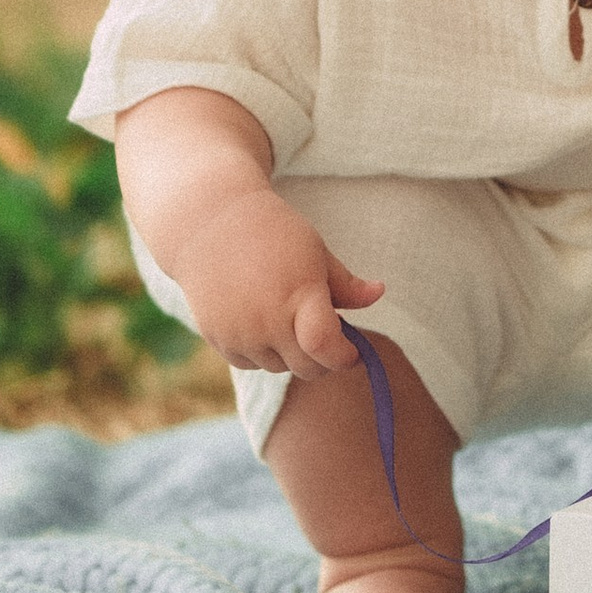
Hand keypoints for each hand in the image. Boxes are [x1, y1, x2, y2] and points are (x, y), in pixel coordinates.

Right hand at [175, 185, 386, 379]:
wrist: (211, 224)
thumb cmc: (274, 233)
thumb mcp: (316, 251)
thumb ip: (347, 284)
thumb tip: (379, 294)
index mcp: (298, 295)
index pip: (326, 348)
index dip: (345, 357)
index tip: (352, 350)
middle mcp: (267, 320)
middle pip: (307, 368)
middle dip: (324, 359)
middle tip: (327, 335)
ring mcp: (239, 333)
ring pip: (279, 368)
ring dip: (292, 354)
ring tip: (291, 319)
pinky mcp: (218, 340)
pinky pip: (251, 364)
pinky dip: (263, 353)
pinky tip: (264, 322)